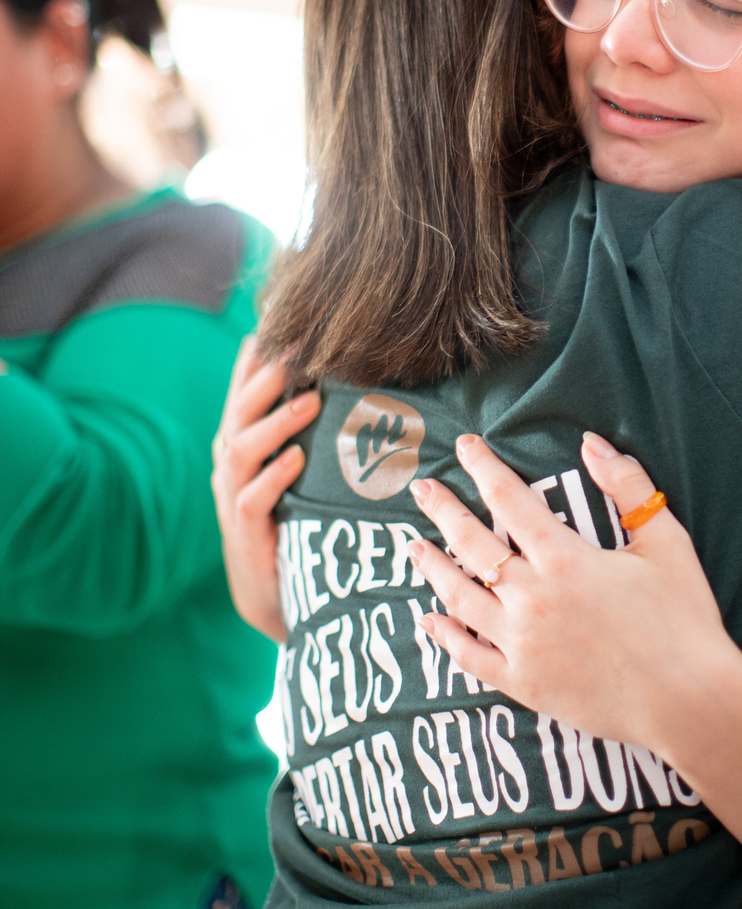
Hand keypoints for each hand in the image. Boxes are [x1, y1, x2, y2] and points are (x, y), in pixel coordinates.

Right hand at [211, 339, 319, 642]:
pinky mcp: (245, 531)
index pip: (244, 386)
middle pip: (239, 409)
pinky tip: (296, 458)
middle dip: (268, 376)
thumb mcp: (295, 462)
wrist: (271, 590)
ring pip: (241, 449)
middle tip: (301, 347)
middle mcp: (230, 461)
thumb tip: (344, 371)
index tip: (286, 317)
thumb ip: (306, 421)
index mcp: (241, 438)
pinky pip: (251, 499)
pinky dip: (272, 476)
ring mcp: (232, 495)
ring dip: (275, 422)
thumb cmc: (290, 515)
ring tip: (310, 400)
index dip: (261, 352)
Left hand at [409, 431, 733, 760]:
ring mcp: (522, 644)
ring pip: (460, 597)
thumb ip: (628, 487)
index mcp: (565, 559)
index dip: (483, 467)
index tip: (464, 446)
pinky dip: (445, 636)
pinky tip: (430, 620)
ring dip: (433, 567)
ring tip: (414, 546)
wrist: (689, 701)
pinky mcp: (523, 683)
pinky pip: (470, 657)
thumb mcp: (666, 542)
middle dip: (444, 510)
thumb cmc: (683, 618)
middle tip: (423, 487)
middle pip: (472, 544)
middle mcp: (533, 598)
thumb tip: (592, 443)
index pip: (509, 500)